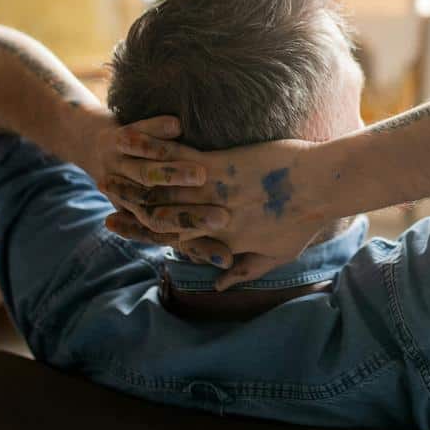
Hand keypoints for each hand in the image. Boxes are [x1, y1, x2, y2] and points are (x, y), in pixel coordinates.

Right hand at [99, 120, 344, 289]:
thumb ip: (246, 269)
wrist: (323, 184)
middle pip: (161, 217)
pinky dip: (155, 152)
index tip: (123, 229)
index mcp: (223, 241)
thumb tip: (221, 285)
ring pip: (164, 190)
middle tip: (105, 202)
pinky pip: (179, 159)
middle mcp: (212, 220)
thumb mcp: (277, 254)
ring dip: (134, 182)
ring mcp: (214, 192)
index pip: (176, 241)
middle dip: (131, 211)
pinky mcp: (221, 165)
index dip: (145, 235)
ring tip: (111, 174)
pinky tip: (136, 144)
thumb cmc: (305, 219)